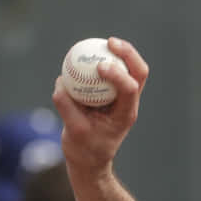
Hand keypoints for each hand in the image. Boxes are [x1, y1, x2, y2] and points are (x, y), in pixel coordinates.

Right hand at [52, 37, 148, 179]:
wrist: (89, 158)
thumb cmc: (84, 149)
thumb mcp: (74, 131)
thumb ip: (67, 107)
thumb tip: (61, 83)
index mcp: (126, 114)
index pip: (130, 89)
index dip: (118, 74)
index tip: (100, 67)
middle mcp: (128, 103)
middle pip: (138, 73)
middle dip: (129, 54)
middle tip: (110, 42)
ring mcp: (121, 98)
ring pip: (128, 69)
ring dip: (120, 53)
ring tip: (104, 41)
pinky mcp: (110, 94)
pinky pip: (109, 73)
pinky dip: (101, 61)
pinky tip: (88, 51)